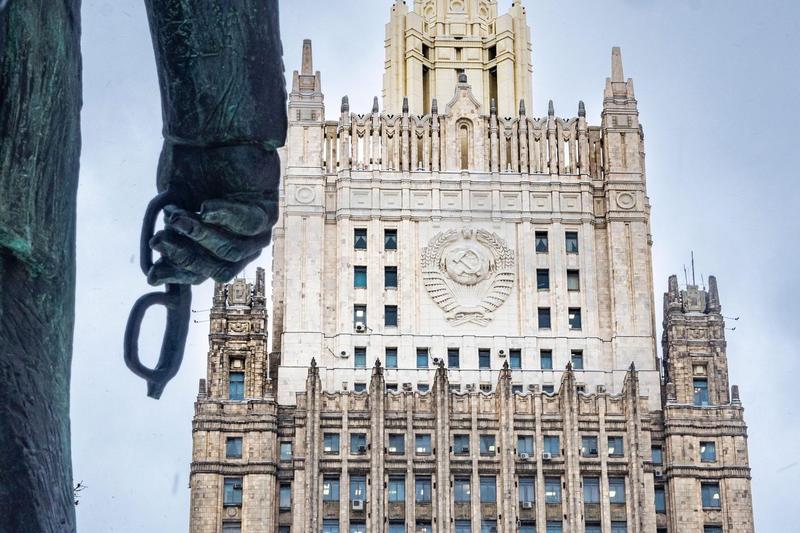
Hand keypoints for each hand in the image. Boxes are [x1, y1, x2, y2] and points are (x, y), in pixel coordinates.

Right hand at [145, 142, 279, 284]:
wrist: (210, 133)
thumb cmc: (192, 169)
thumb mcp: (173, 206)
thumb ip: (170, 238)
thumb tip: (153, 276)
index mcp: (213, 250)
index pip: (198, 275)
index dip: (176, 275)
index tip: (152, 272)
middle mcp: (238, 247)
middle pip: (218, 271)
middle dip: (187, 258)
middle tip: (162, 238)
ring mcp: (256, 233)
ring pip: (232, 252)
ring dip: (202, 236)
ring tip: (179, 218)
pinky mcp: (268, 211)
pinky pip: (250, 224)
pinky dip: (226, 217)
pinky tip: (207, 207)